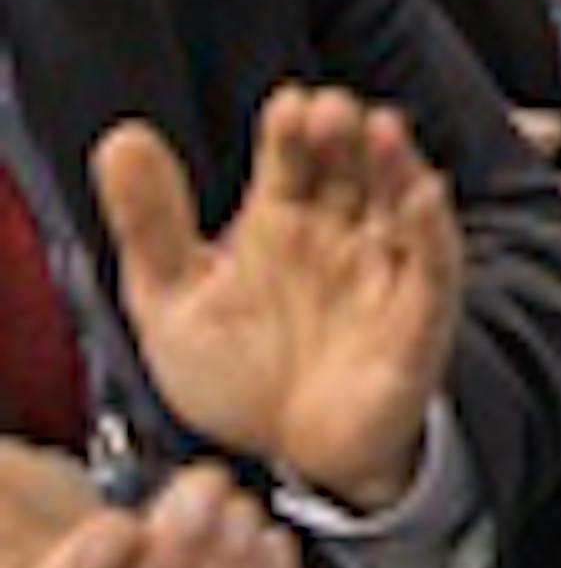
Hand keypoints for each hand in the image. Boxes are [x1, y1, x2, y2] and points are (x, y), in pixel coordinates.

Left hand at [94, 88, 461, 514]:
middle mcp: (337, 228)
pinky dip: (433, 228)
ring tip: (382, 128)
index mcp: (282, 217)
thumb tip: (119, 139)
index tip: (287, 107)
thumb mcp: (174, 301)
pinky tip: (423, 197)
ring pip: (398, 196)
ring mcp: (380, 266)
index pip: (292, 153)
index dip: (292, 125)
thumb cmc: (240, 373)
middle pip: (349, 160)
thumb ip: (150, 225)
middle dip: (343, 130)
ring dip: (395, 161)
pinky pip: (435, 263)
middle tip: (328, 112)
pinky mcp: (417, 313)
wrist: (292, 460)